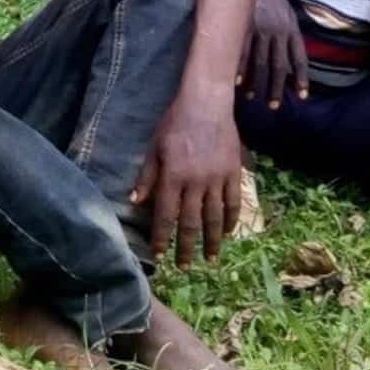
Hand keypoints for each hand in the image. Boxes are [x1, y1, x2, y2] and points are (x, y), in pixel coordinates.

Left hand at [131, 94, 244, 266]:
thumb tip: (134, 201)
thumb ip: (146, 176)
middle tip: (184, 266)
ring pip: (215, 218)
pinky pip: (234, 203)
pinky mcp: (233, 173)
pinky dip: (231, 221)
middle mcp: (196, 182)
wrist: (207, 103)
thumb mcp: (154, 147)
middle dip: (186, 247)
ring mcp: (217, 178)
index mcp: (173, 176)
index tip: (158, 254)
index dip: (161, 237)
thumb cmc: (174, 123)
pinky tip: (226, 233)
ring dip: (211, 241)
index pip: (165, 215)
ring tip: (209, 258)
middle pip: (191, 222)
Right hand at [239, 0, 306, 108]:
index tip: (302, 95)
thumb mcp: (286, 9)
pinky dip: (239, 68)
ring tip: (252, 97)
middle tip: (273, 106)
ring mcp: (259, 28)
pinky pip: (241, 51)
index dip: (301, 77)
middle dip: (277, 88)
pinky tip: (236, 81)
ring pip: (259, 62)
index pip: (299, 57)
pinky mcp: (243, 25)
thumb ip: (288, 31)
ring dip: (256, 82)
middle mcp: (278, 30)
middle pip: (279, 66)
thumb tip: (289, 54)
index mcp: (291, 27)